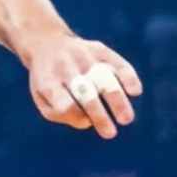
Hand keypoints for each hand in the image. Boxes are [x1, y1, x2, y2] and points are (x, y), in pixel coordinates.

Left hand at [23, 33, 143, 137]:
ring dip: (117, 100)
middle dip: (100, 115)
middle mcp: (65, 66)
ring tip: (126, 119)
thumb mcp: (41, 99)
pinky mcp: (99, 49)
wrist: (47, 43)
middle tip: (111, 133)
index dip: (78, 117)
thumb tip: (87, 121)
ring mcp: (83, 55)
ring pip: (104, 78)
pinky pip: (117, 62)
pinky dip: (128, 77)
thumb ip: (60, 113)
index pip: (66, 104)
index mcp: (48, 82)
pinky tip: (135, 91)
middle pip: (86, 93)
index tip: (86, 122)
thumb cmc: (48, 80)